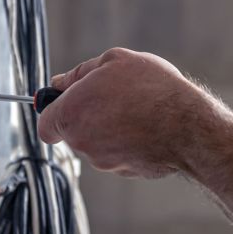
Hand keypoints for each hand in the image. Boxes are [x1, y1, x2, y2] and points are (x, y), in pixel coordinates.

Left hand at [38, 47, 229, 178]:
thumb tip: (60, 82)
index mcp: (70, 114)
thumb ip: (80, 73)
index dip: (54, 111)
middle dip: (88, 115)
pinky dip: (129, 143)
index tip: (68, 102)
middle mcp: (82, 143)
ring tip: (138, 109)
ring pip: (98, 143)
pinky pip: (120, 154)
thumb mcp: (114, 61)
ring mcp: (104, 161)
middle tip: (115, 96)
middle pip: (74, 131)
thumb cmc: (151, 89)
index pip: (45, 124)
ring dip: (111, 128)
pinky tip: (148, 127)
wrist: (187, 126)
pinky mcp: (126, 172)